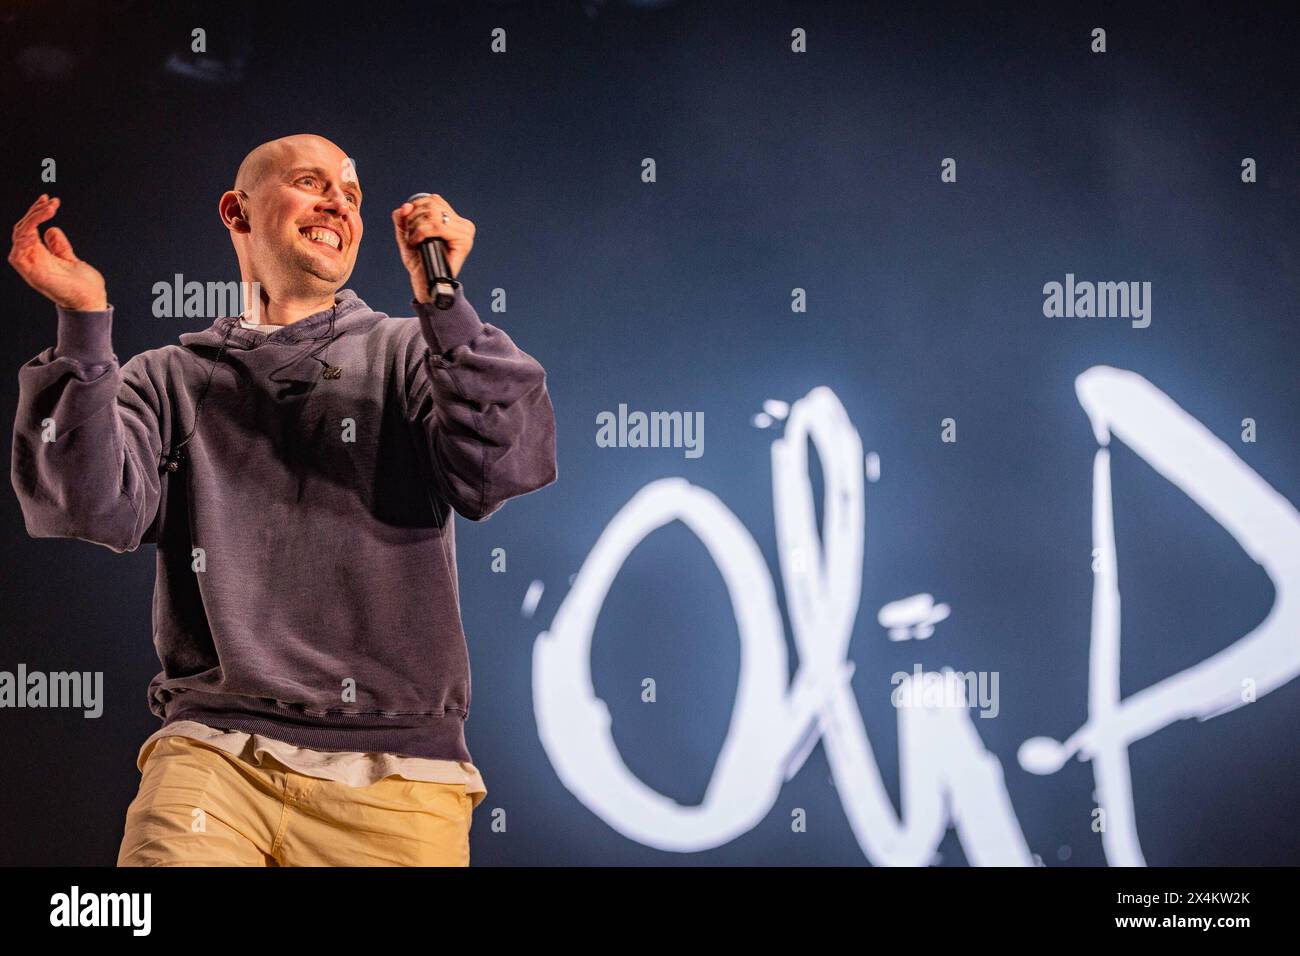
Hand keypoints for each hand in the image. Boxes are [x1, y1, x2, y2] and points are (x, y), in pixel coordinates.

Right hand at [9, 195, 107, 310]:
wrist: (91, 302)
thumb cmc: (83, 285)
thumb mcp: (69, 258)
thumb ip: (59, 245)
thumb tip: (51, 229)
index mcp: (39, 255)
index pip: (29, 228)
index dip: (36, 212)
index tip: (49, 199)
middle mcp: (32, 260)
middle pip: (22, 229)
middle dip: (35, 212)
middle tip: (51, 201)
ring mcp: (31, 267)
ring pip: (20, 236)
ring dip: (33, 219)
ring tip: (49, 209)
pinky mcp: (34, 275)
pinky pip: (19, 254)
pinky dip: (24, 240)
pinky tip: (36, 229)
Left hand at [391, 194, 474, 301]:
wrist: (425, 284)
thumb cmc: (419, 261)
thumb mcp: (406, 234)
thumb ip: (403, 217)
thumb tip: (406, 206)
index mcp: (454, 220)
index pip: (433, 200)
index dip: (415, 209)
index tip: (409, 226)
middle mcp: (463, 224)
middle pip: (432, 205)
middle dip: (414, 219)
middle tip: (411, 236)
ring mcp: (465, 233)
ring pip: (433, 214)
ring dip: (416, 227)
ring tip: (414, 240)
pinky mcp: (464, 241)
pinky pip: (437, 226)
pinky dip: (421, 232)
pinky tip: (418, 243)